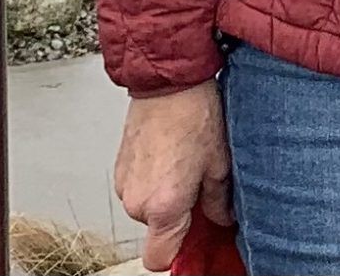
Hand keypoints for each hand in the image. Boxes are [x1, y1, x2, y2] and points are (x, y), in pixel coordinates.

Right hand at [113, 82, 231, 271]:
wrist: (168, 82)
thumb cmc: (194, 116)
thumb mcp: (219, 163)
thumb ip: (219, 201)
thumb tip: (221, 219)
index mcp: (163, 207)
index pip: (159, 259)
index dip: (179, 252)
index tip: (196, 236)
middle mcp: (136, 202)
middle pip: (156, 231)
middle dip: (178, 215)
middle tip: (200, 186)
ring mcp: (123, 186)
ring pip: (147, 209)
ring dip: (165, 196)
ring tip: (186, 163)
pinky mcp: (118, 170)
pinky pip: (137, 189)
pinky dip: (153, 180)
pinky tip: (171, 154)